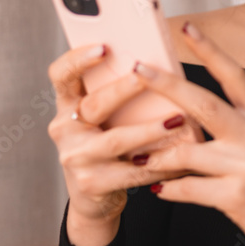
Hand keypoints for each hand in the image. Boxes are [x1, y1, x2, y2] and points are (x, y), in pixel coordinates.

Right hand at [46, 43, 200, 236]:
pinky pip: (132, 171)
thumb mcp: (106, 119)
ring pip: (116, 140)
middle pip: (93, 104)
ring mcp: (75, 158)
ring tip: (178, 120)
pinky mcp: (92, 183)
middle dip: (122, 89)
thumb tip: (164, 67)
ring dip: (149, 130)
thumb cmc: (109, 146)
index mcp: (68, 105)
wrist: (94, 199)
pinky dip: (161, 163)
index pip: (61, 75)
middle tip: (146, 76)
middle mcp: (65, 130)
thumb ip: (120, 96)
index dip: (78, 59)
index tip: (104, 47)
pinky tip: (183, 157)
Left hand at [132, 22, 244, 245]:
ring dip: (157, 154)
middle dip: (167, 85)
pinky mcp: (237, 195)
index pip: (234, 75)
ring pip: (189, 151)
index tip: (186, 29)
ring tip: (137, 155)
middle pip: (205, 103)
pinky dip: (169, 188)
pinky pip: (190, 187)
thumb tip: (186, 111)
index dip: (210, 50)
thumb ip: (233, 125)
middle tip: (139, 69)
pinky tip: (158, 189)